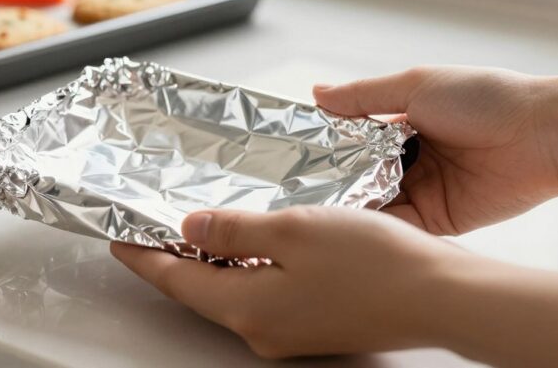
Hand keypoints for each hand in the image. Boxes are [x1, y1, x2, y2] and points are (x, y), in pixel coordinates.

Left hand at [112, 206, 467, 357]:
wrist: (440, 297)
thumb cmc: (373, 262)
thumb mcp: (291, 230)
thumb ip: (233, 231)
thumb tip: (189, 230)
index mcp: (246, 307)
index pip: (175, 281)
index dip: (143, 256)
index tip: (118, 237)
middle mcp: (260, 328)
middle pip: (199, 290)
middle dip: (172, 258)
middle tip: (150, 226)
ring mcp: (288, 331)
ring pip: (230, 291)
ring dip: (209, 261)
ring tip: (193, 227)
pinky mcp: (312, 324)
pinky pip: (261, 294)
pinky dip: (244, 268)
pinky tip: (250, 244)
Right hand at [313, 66, 557, 234]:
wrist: (541, 136)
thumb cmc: (484, 99)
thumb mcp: (415, 85)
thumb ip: (363, 95)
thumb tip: (316, 94)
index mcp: (402, 124)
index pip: (351, 140)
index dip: (323, 147)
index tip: (291, 155)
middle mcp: (409, 159)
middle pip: (357, 175)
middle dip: (330, 181)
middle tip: (292, 189)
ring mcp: (422, 190)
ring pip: (373, 203)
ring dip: (349, 207)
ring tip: (312, 212)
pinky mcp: (439, 220)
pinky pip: (399, 226)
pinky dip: (377, 227)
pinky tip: (349, 228)